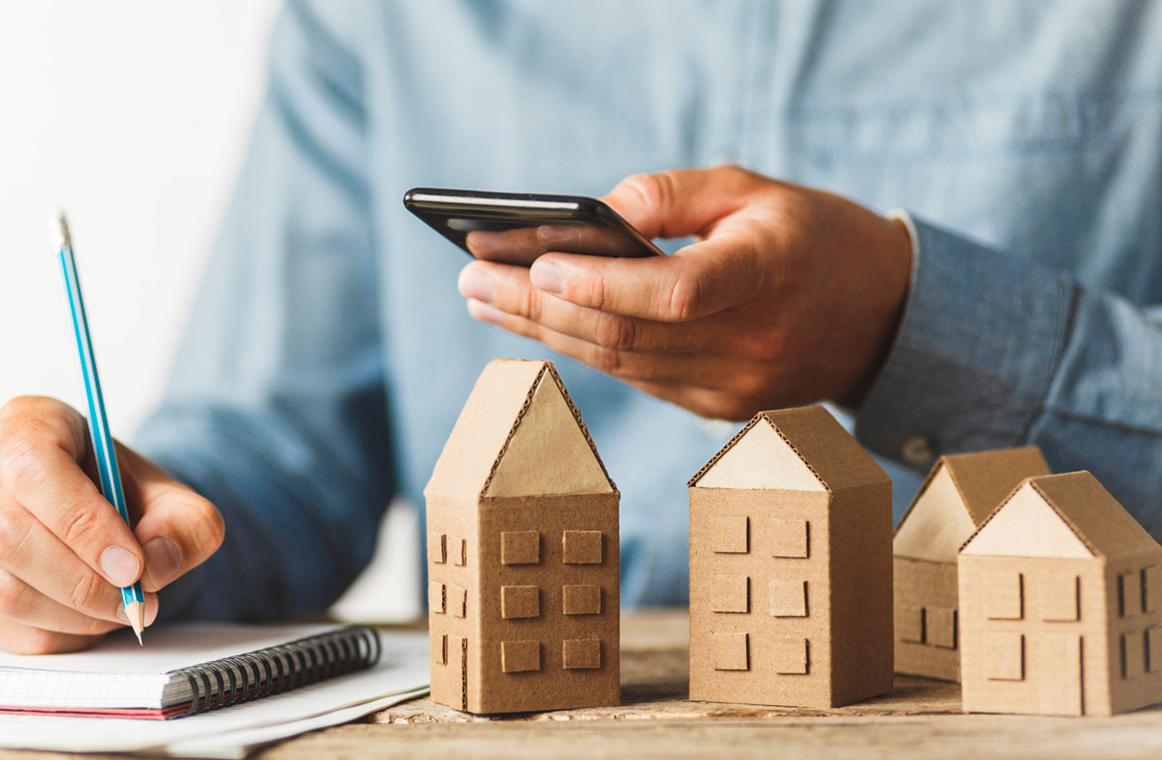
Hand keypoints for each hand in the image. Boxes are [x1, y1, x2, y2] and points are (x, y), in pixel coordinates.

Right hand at [0, 396, 223, 652]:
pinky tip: (86, 621)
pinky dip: (49, 634)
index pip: (35, 470)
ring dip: (71, 615)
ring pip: (0, 587)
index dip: (84, 525)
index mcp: (26, 422)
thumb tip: (155, 565)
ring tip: (118, 610)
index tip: (132, 565)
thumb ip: (186, 526)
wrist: (96, 512)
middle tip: (134, 601)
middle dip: (83, 583)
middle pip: (9, 536)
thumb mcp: (174, 499)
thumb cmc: (125, 495)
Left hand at [456, 166, 911, 418]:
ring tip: (482, 298)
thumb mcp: (754, 188)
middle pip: (624, 334)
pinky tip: (537, 323)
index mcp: (771, 272)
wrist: (878, 317)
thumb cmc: (808, 235)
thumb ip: (673, 193)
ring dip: (543, 330)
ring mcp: (735, 388)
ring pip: (619, 363)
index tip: (536, 266)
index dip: (602, 284)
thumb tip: (591, 216)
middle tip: (470, 277)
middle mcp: (754, 343)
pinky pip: (636, 377)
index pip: (676, 292)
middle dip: (536, 306)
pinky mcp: (719, 409)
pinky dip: (581, 348)